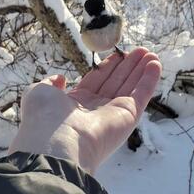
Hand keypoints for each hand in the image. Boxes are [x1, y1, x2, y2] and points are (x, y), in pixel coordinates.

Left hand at [9, 47, 161, 173]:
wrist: (56, 143)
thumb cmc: (44, 117)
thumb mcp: (39, 92)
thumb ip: (50, 83)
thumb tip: (60, 79)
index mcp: (75, 105)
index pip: (96, 81)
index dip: (108, 66)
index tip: (117, 53)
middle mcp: (95, 110)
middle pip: (116, 82)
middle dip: (128, 66)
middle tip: (140, 50)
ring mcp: (113, 114)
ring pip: (130, 86)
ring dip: (141, 69)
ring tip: (151, 53)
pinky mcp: (127, 117)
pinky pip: (141, 95)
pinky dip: (149, 80)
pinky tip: (155, 64)